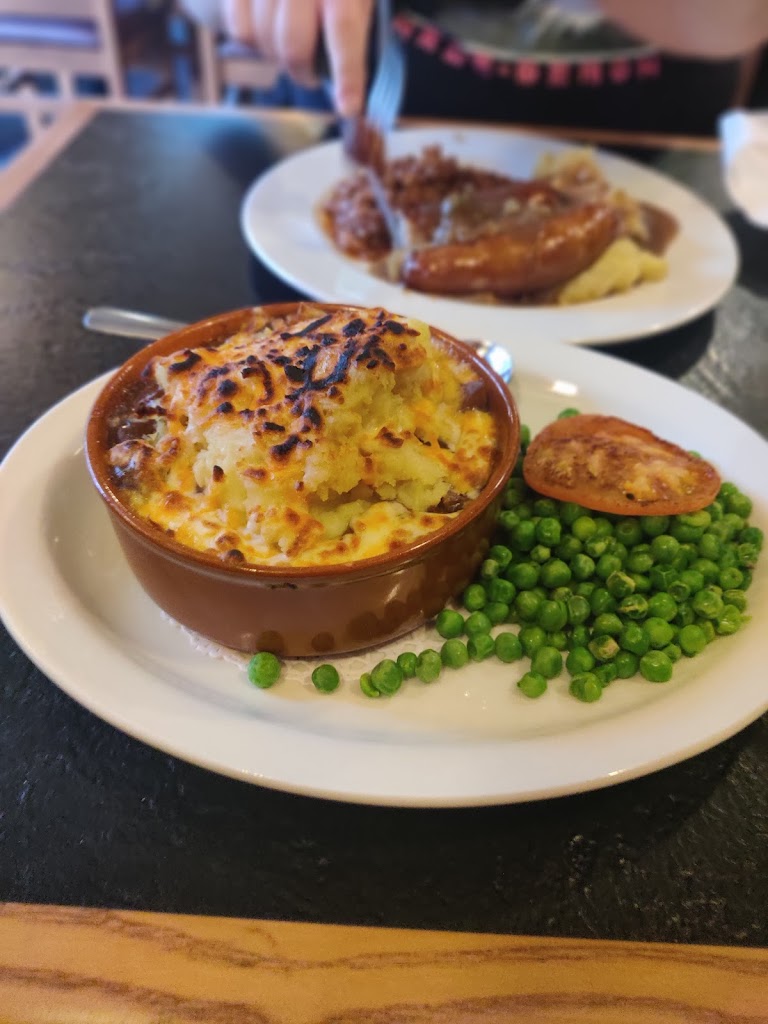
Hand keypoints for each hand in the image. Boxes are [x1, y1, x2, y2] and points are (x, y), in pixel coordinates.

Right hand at [222, 0, 374, 114]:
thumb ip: (354, 29)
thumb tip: (352, 93)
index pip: (344, 31)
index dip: (347, 75)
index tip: (349, 108)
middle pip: (294, 46)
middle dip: (304, 72)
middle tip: (312, 74)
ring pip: (265, 41)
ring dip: (279, 57)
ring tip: (291, 43)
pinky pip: (241, 31)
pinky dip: (255, 42)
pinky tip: (268, 30)